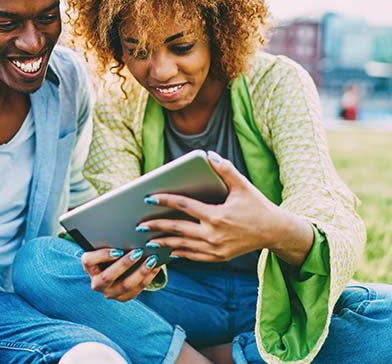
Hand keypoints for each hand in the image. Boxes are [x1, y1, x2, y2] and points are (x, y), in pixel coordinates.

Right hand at [80, 247, 161, 301]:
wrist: (114, 268)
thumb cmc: (110, 249)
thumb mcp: (106, 245)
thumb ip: (110, 239)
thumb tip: (124, 228)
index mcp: (88, 266)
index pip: (89, 261)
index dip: (103, 256)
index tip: (117, 250)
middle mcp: (96, 282)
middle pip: (109, 276)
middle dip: (125, 263)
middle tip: (138, 251)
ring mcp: (109, 292)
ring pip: (126, 285)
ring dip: (140, 271)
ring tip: (152, 259)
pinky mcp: (123, 297)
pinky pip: (137, 289)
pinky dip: (148, 277)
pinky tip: (156, 267)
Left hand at [138, 151, 290, 262]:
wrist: (274, 231)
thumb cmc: (257, 206)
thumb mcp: (243, 186)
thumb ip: (225, 170)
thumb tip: (209, 155)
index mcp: (217, 215)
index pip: (184, 206)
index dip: (165, 200)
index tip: (149, 198)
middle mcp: (214, 234)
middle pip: (177, 229)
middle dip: (156, 227)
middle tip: (139, 226)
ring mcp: (215, 249)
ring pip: (183, 246)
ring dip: (164, 244)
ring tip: (147, 241)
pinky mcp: (218, 257)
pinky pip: (194, 257)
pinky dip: (179, 254)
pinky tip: (168, 252)